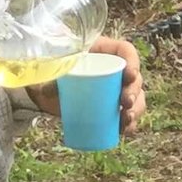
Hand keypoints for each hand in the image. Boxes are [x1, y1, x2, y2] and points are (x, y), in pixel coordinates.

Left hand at [29, 36, 146, 133]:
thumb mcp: (52, 69)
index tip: (130, 75)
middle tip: (125, 102)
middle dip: (134, 91)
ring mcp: (115, 89)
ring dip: (136, 109)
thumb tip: (49, 89)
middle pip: (134, 77)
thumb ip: (51, 75)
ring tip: (126, 119)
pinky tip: (126, 129)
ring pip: (136, 97)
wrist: (45, 92)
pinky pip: (127, 114)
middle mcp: (114, 69)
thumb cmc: (51, 72)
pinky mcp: (112, 107)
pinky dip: (129, 123)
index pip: (126, 51)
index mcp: (103, 51)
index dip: (133, 61)